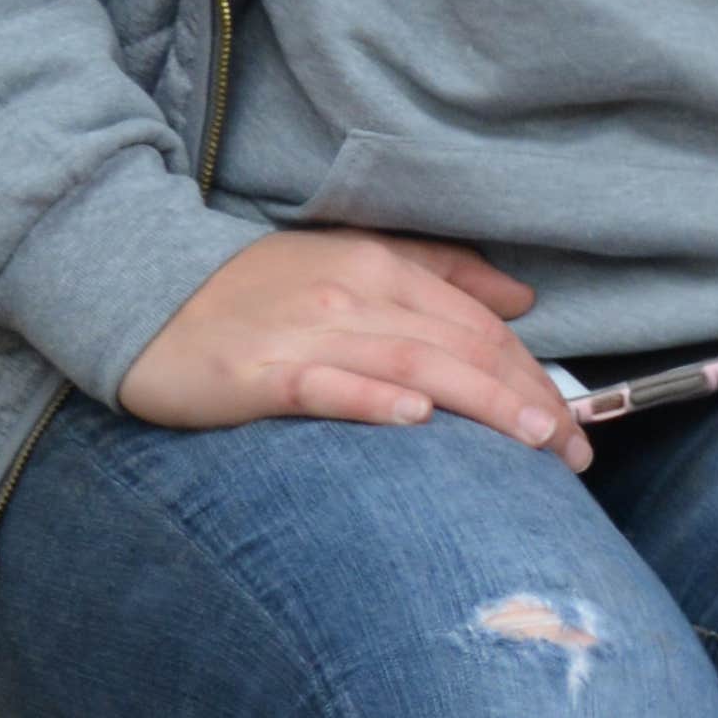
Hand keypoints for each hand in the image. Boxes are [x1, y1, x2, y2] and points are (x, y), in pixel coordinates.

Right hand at [118, 232, 589, 463]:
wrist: (144, 296)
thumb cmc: (254, 292)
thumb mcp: (350, 262)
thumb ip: (438, 273)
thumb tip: (519, 301)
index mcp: (378, 267)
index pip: (478, 326)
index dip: (534, 374)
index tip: (574, 426)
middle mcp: (352, 295)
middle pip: (461, 348)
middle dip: (528, 400)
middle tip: (573, 454)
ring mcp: (306, 333)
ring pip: (414, 366)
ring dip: (481, 404)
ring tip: (533, 441)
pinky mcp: (259, 374)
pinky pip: (327, 386)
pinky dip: (373, 400)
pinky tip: (416, 421)